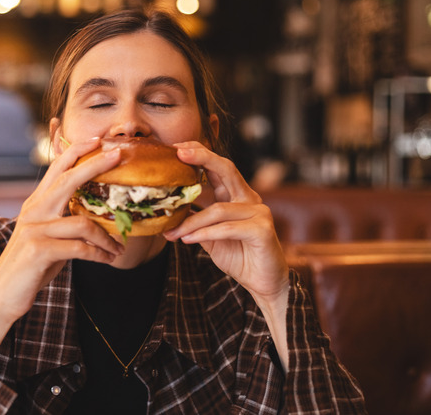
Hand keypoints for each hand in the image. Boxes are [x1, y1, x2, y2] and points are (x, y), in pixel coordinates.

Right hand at [0, 137, 124, 320]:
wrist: (2, 296)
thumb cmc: (30, 267)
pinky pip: (80, 248)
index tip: (98, 140)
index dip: (77, 151)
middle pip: (68, 179)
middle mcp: (33, 211)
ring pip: (83, 222)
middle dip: (96, 165)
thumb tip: (95, 215)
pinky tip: (108, 259)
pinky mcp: (38, 250)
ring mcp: (34, 229)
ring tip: (119, 248)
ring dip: (107, 237)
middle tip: (119, 155)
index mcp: (35, 204)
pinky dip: (99, 254)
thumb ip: (64, 221)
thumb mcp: (47, 237)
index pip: (57, 168)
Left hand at [163, 141, 288, 301]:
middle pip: (226, 170)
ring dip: (191, 222)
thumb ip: (195, 222)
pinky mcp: (262, 230)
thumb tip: (168, 217)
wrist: (262, 282)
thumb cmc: (238, 256)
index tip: (177, 148)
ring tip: (173, 232)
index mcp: (237, 196)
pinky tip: (188, 240)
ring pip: (218, 209)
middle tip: (179, 154)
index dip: (200, 154)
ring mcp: (259, 212)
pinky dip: (205, 233)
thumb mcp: (210, 236)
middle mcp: (249, 199)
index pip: (218, 168)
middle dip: (202, 158)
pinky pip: (227, 228)